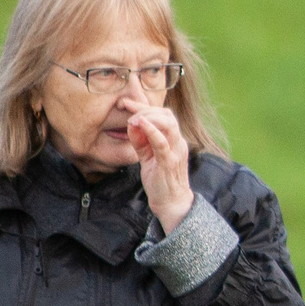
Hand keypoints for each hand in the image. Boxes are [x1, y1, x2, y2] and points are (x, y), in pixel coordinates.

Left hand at [121, 92, 194, 232]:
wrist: (171, 203)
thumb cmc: (160, 180)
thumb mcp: (147, 156)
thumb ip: (140, 140)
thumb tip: (131, 124)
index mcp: (174, 140)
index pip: (164, 115)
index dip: (145, 106)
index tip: (126, 102)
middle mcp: (178, 143)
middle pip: (167, 115)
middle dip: (146, 108)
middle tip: (127, 108)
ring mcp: (175, 152)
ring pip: (168, 125)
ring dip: (149, 117)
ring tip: (133, 118)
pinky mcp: (169, 162)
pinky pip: (162, 142)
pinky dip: (151, 130)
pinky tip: (139, 123)